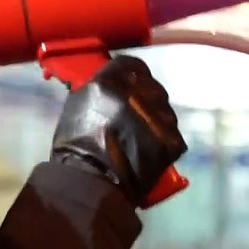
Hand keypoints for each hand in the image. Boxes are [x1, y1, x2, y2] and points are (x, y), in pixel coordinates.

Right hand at [50, 55, 186, 206]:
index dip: (129, 72)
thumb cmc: (74, 148)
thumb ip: (97, 91)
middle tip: (134, 112)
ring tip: (140, 137)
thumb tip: (110, 87)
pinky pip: (171, 134)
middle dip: (144, 96)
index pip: (129, 64)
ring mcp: (159, 117)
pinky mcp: (173, 140)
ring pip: (164, 110)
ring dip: (155, 119)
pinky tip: (147, 151)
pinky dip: (162, 141)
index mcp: (108, 83)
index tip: (128, 80)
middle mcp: (137, 94)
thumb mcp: (76, 108)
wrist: (91, 184)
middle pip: (151, 85)